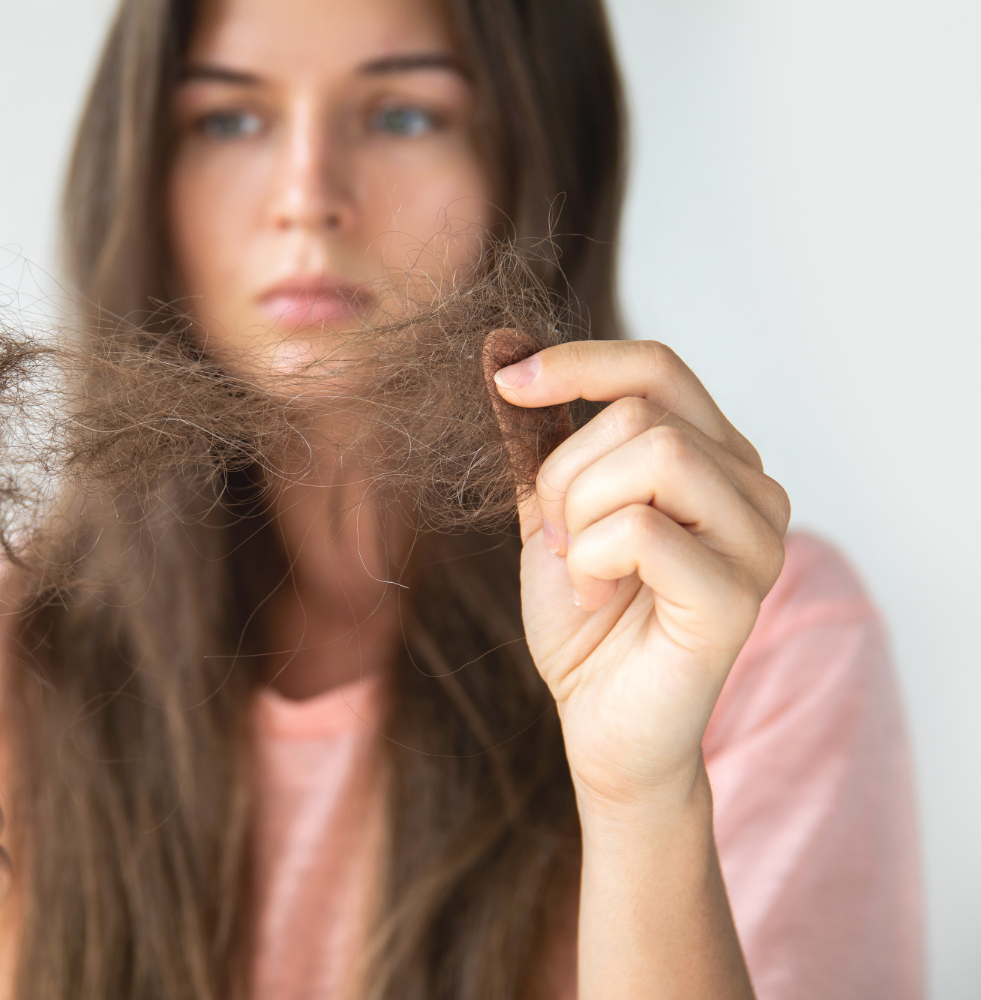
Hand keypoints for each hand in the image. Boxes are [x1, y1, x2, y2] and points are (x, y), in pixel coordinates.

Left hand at [493, 340, 789, 812]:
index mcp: (716, 458)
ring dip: (583, 511)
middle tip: (559, 536)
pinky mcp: (736, 596)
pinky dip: (592, 560)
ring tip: (582, 567)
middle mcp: (753, 489)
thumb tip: (505, 353)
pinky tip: (597, 598)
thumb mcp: (553, 511)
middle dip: (567, 471)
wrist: (601, 722)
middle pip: (643, 412)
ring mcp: (757, 541)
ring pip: (655, 455)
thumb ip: (544, 442)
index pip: (658, 368)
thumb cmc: (585, 619)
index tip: (508, 382)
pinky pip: (643, 530)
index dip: (578, 362)